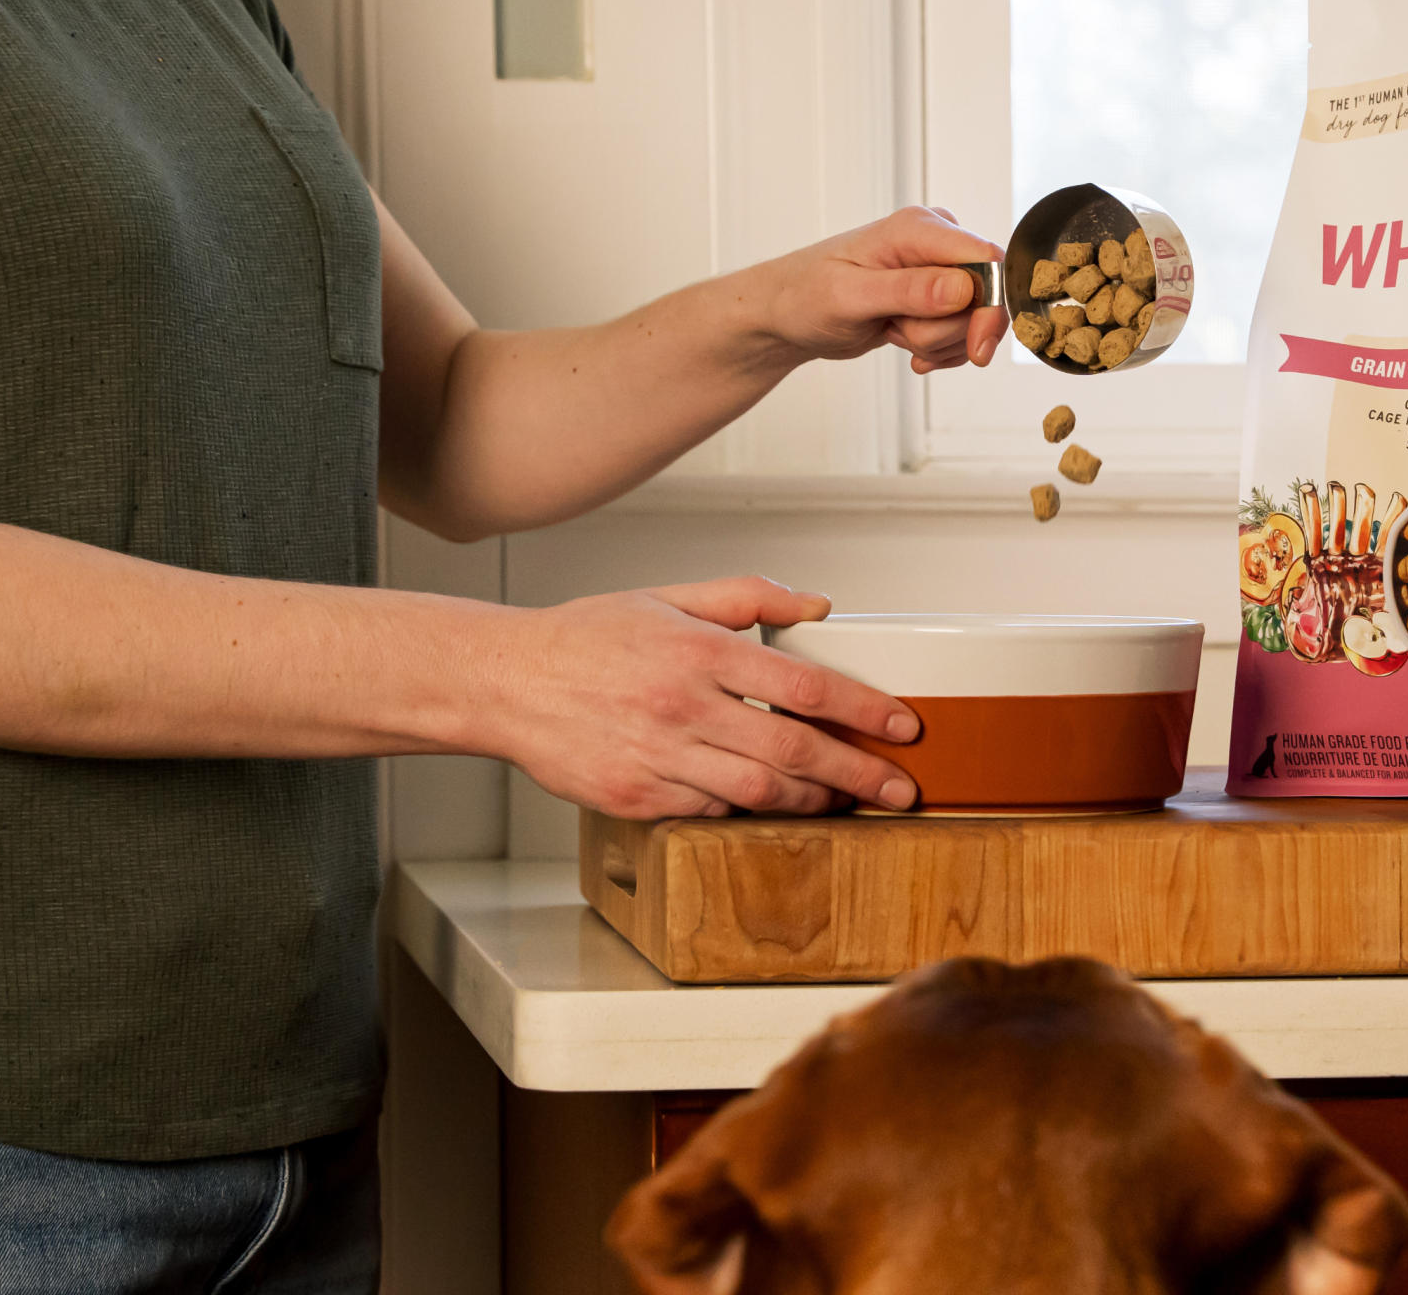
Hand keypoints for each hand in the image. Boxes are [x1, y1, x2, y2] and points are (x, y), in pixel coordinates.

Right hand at [490, 576, 920, 818]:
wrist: (504, 683)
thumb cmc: (586, 639)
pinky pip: (711, 811)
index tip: (902, 724)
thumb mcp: (669, 597)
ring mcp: (659, 758)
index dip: (863, 710)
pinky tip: (776, 806)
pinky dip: (749, 811)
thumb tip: (818, 606)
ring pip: (759, 792)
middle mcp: (683, 708)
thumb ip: (749, 597)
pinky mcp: (636, 798)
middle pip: (795, 751)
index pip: (805, 687)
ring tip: (850, 803)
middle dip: (859, 774)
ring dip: (815, 802)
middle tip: (901, 789)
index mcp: (698, 653)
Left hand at [748, 206, 1010, 373]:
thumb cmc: (803, 295)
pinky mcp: (935, 296)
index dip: (989, 306)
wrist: (785, 314)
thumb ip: (908, 291)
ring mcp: (937, 270)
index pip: (987, 260)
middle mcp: (934, 243)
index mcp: (917, 228)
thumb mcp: (850, 296)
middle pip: (983, 296)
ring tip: (894, 331)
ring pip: (972, 320)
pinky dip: (939, 350)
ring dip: (937, 342)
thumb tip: (962, 288)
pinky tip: (907, 346)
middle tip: (902, 332)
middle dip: (948, 331)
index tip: (974, 346)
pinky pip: (962, 332)